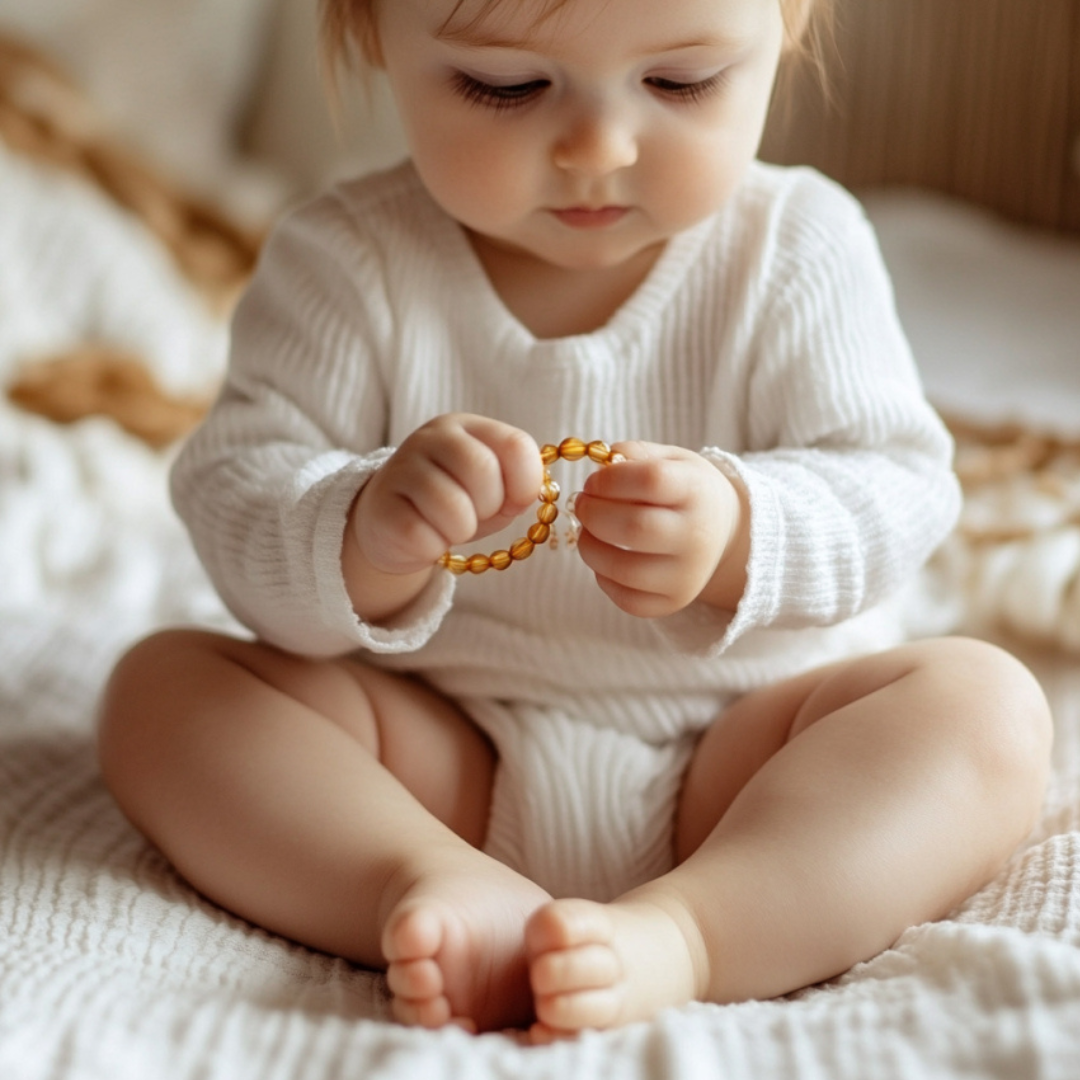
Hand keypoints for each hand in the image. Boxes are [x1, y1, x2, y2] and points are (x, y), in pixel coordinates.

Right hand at [350, 414, 542, 576]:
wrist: (393, 522)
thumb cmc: (453, 501)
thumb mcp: (493, 487)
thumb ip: (519, 483)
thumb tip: (527, 492)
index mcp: (467, 427)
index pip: (516, 446)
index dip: (525, 482)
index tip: (512, 499)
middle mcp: (432, 438)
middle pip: (484, 471)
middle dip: (490, 506)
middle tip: (474, 512)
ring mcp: (403, 469)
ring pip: (455, 509)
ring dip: (461, 530)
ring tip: (448, 525)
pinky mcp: (382, 507)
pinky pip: (425, 537)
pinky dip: (434, 547)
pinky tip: (424, 536)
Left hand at [572, 441, 745, 617]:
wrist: (721, 529)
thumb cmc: (685, 489)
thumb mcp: (671, 459)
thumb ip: (635, 454)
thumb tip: (601, 463)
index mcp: (697, 491)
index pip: (651, 480)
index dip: (610, 480)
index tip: (592, 481)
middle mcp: (698, 536)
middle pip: (634, 528)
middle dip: (593, 514)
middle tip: (582, 504)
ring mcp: (687, 575)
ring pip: (623, 569)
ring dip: (589, 546)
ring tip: (588, 530)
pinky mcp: (673, 602)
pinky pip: (625, 598)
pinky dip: (602, 576)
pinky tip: (605, 557)